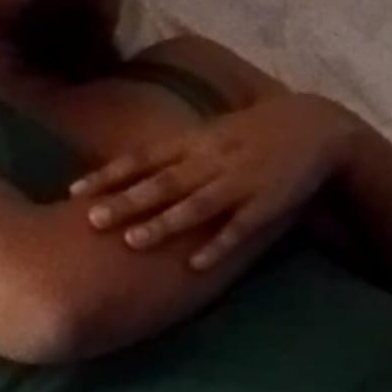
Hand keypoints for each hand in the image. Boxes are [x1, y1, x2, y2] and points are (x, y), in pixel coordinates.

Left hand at [71, 92, 356, 268]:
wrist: (315, 126)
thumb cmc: (255, 133)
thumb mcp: (212, 134)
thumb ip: (175, 153)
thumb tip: (130, 170)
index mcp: (196, 142)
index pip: (143, 158)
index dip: (109, 174)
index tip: (75, 191)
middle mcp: (212, 160)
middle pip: (162, 183)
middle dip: (127, 201)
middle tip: (91, 220)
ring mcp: (240, 182)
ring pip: (197, 204)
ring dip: (165, 223)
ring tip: (133, 242)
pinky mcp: (267, 203)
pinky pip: (240, 228)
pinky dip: (219, 245)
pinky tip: (198, 265)